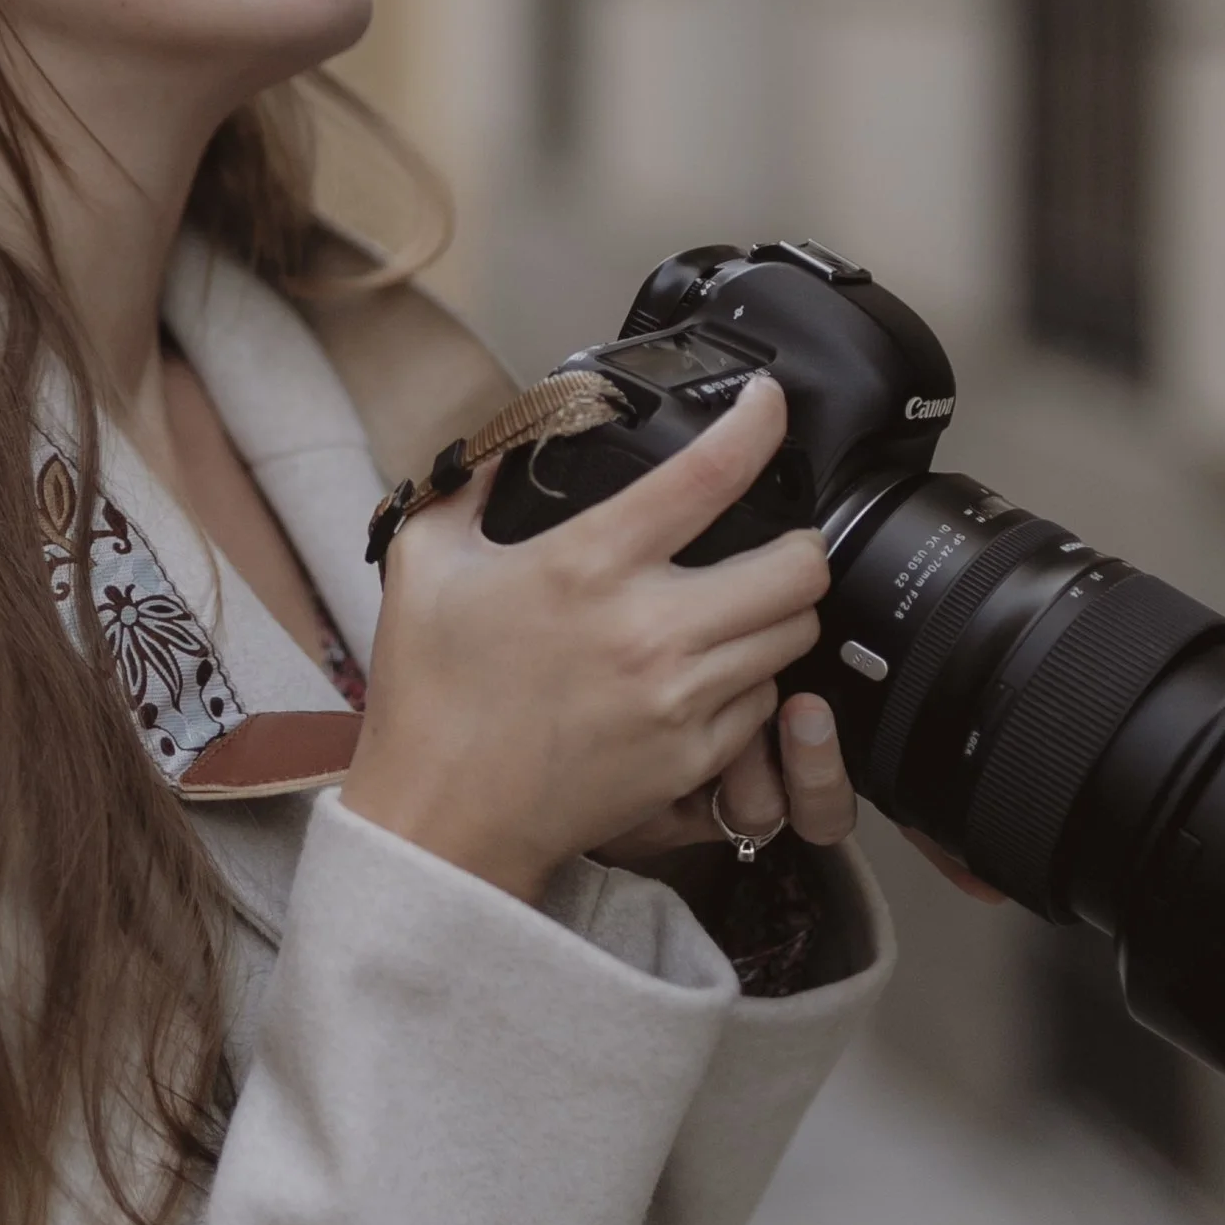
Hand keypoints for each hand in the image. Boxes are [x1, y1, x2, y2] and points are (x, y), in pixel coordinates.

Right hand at [340, 375, 829, 903]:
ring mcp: (680, 700)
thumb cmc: (429, 696)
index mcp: (589, 565)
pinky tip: (711, 674)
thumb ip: (468, 486)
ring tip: (744, 606)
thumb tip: (502, 438)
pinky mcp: (693, 759)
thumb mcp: (425, 564)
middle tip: (772, 538)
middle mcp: (650, 629)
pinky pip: (765, 704)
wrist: (441, 821)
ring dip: (780, 611)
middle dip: (797, 542)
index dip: (758, 425)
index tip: (769, 404)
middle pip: (799, 566)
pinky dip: (752, 682)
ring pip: (796, 635)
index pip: (709, 476)